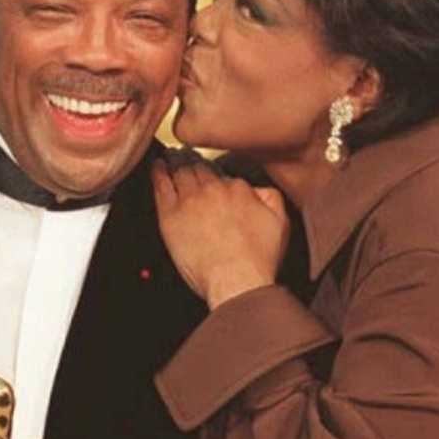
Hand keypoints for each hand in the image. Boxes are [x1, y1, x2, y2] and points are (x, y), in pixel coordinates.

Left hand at [152, 161, 289, 308]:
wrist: (236, 280)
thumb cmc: (256, 260)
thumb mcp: (280, 223)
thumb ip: (271, 198)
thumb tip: (258, 190)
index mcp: (238, 190)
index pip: (222, 175)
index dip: (216, 177)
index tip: (213, 179)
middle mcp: (213, 190)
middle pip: (199, 169)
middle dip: (193, 163)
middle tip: (187, 158)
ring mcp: (190, 200)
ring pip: (180, 172)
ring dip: (175, 162)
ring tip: (171, 158)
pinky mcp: (171, 215)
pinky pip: (161, 185)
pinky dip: (158, 172)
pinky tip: (157, 167)